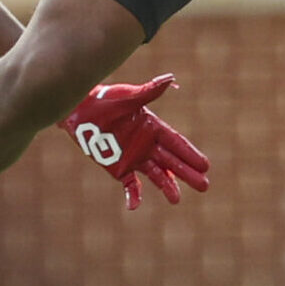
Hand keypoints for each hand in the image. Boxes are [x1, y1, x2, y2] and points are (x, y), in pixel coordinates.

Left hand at [58, 74, 210, 210]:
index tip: (205, 166)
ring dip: (167, 186)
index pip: (176, 143)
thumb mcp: (128, 97)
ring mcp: (134, 158)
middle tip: (204, 186)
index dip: (190, 154)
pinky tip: (134, 207)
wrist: (79, 111)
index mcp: (153, 127)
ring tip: (176, 200)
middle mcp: (147, 144)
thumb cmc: (104, 99)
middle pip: (172, 162)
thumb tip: (169, 78)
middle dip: (188, 173)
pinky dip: (133, 196)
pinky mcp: (119, 169)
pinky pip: (129, 185)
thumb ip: (148, 92)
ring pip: (156, 175)